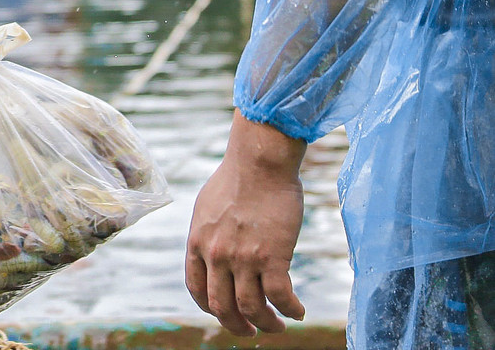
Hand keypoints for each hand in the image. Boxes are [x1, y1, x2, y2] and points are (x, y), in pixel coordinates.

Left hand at [186, 110, 307, 335]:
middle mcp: (216, 255)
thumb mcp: (207, 207)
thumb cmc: (237, 177)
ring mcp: (242, 258)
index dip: (210, 307)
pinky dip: (290, 310)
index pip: (196, 289)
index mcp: (198, 243)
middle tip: (251, 331)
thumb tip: (210, 246)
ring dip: (266, 324)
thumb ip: (207, 232)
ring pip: (251, 308)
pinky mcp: (271, 256)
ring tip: (278, 326)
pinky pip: (280, 297)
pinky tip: (298, 311)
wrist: (258, 161)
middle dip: (236, 325)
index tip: (224, 313)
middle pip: (221, 306)